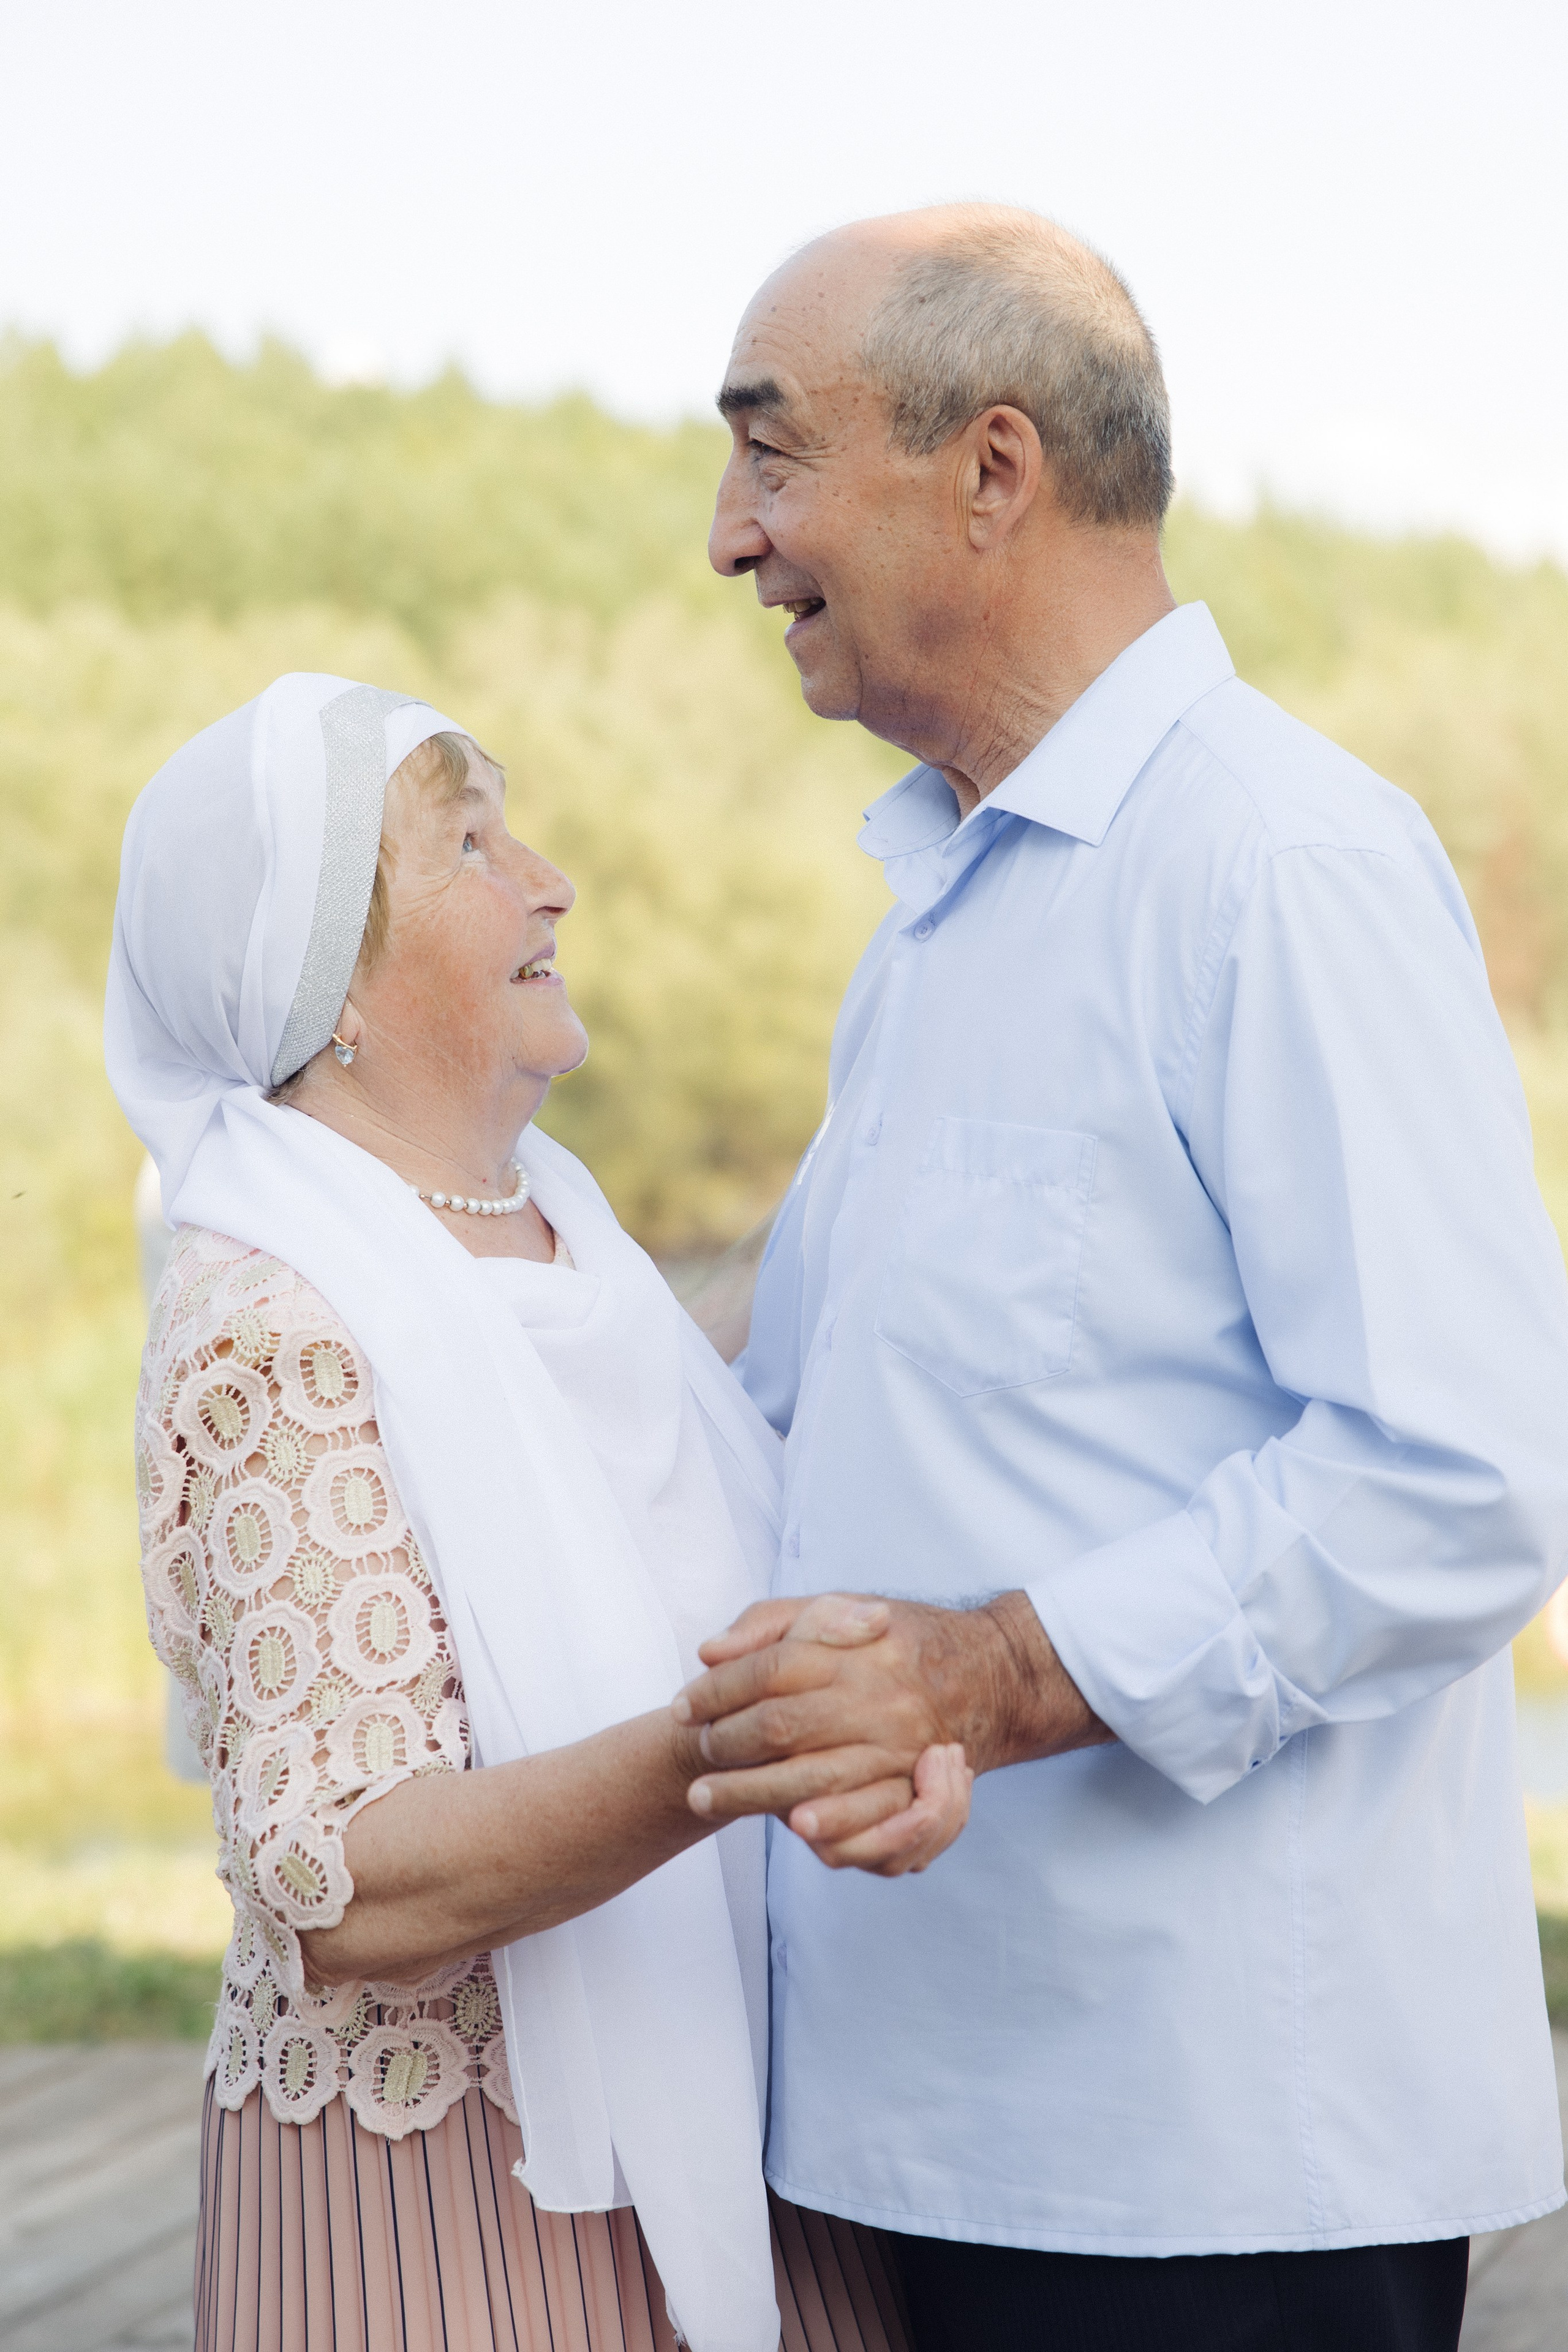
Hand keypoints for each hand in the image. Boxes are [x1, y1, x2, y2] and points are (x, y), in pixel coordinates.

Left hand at [676, 1589, 1108, 1869]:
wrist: (990, 1673)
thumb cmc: (898, 1638)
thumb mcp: (838, 1607)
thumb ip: (771, 1621)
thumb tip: (709, 1652)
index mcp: (852, 1646)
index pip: (767, 1670)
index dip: (715, 1691)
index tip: (681, 1706)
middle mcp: (874, 1695)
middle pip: (778, 1725)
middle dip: (723, 1744)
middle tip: (692, 1752)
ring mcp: (895, 1744)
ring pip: (808, 1778)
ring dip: (747, 1793)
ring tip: (702, 1796)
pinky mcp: (911, 1783)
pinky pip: (861, 1817)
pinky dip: (819, 1827)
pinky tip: (780, 1826)